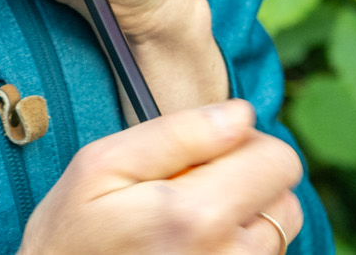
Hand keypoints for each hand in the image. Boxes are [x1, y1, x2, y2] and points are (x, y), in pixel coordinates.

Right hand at [20, 98, 304, 253]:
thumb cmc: (71, 235)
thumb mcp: (102, 165)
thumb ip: (178, 134)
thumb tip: (240, 114)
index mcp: (197, 216)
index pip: (279, 161)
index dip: (245, 143)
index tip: (205, 151)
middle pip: (285, 198)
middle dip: (248, 181)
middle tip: (191, 187)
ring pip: (275, 234)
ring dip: (243, 219)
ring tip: (188, 222)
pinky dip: (233, 248)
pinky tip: (190, 247)